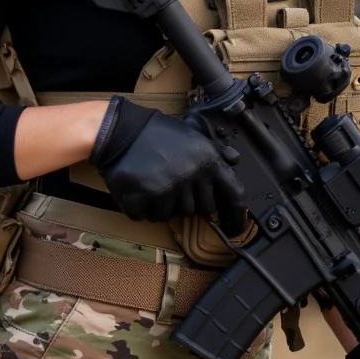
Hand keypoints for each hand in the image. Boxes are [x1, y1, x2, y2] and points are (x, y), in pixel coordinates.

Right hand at [90, 97, 246, 234]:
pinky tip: (139, 188)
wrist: (121, 131)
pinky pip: (147, 217)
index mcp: (208, 161)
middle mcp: (191, 178)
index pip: (235, 195)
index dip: (238, 216)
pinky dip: (141, 207)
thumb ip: (215, 152)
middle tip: (174, 181)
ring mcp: (167, 191)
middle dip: (189, 200)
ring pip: (172, 215)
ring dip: (163, 205)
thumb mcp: (194, 134)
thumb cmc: (158, 133)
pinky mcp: (144, 200)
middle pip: (201, 209)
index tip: (235, 228)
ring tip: (154, 181)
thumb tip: (234, 160)